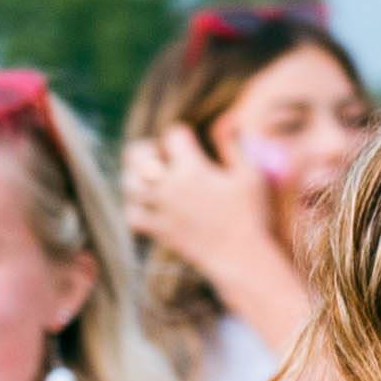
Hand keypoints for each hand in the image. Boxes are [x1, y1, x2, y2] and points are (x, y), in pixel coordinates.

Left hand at [123, 124, 273, 263]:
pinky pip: (132, 214)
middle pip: (137, 155)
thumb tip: (226, 122)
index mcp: (193, 169)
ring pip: (129, 183)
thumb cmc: (252, 215)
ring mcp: (161, 209)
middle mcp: (170, 186)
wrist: (242, 258)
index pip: (172, 134)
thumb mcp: (251, 175)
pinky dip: (135, 207)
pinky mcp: (159, 230)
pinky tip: (150, 205)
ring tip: (153, 178)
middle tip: (162, 156)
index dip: (182, 134)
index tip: (192, 143)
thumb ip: (235, 146)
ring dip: (137, 176)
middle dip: (146, 149)